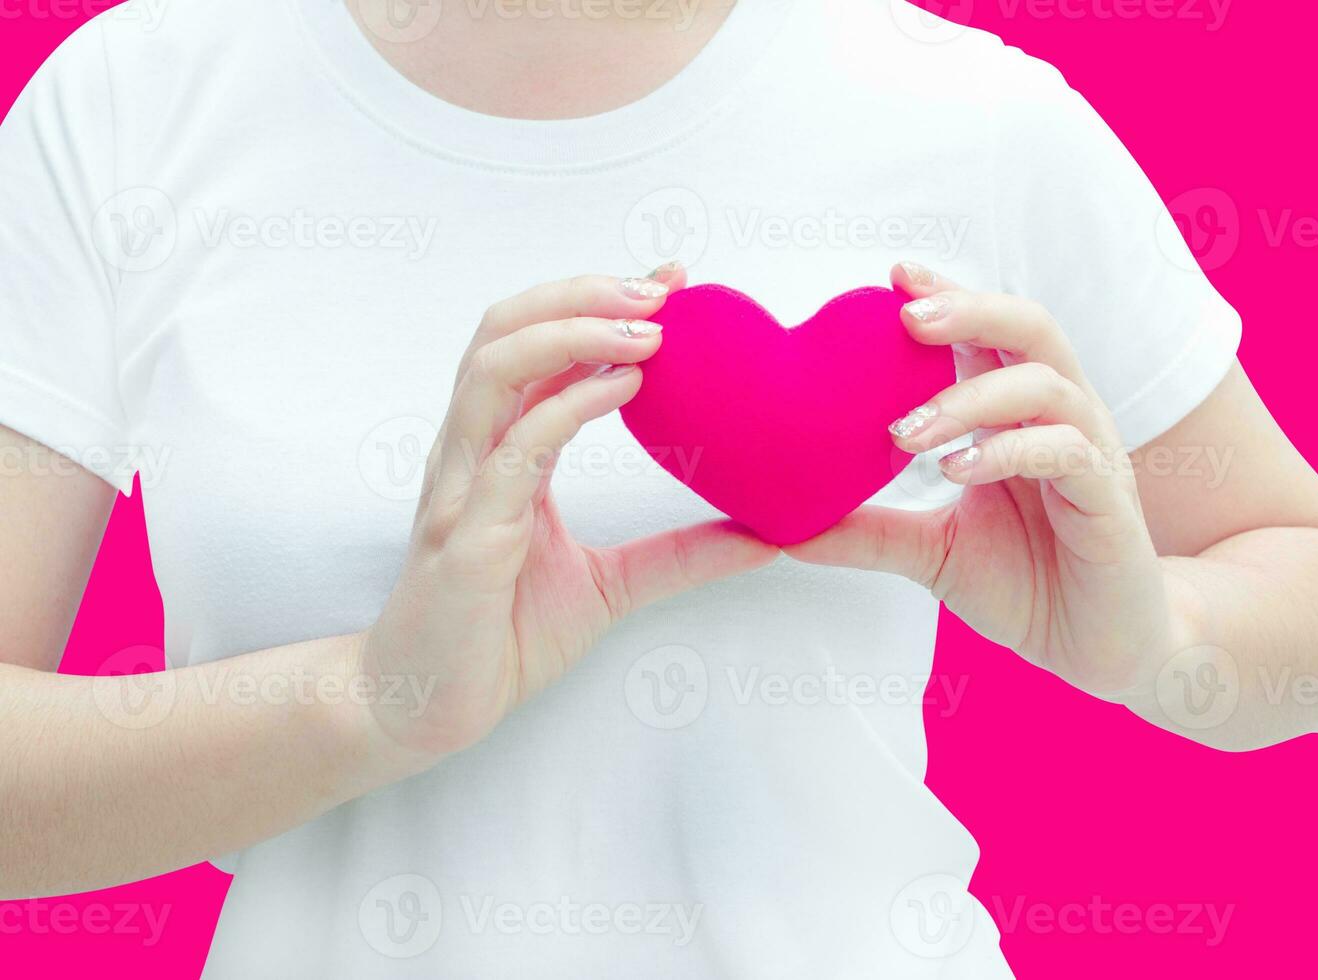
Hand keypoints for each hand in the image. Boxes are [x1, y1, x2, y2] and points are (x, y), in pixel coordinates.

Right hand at [360, 266, 777, 758]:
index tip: (673, 280)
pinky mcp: (466, 540)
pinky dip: (567, 408)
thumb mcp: (610, 587)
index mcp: (499, 452)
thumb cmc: (501, 637)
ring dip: (572, 333)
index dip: (596, 301)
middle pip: (503, 330)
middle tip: (662, 288)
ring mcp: (461, 491)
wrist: (429, 706)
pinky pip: (512, 455)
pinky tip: (625, 389)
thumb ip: (677, 555)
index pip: (537, 347)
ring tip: (648, 329)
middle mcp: (472, 455)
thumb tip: (763, 539)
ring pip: (494, 371)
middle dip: (580, 293)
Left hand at [788, 262, 1172, 699]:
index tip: (893, 278)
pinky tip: (957, 470)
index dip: (949, 297)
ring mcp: (1092, 455)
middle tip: (906, 317)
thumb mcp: (932, 554)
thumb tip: (786, 530)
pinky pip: (1067, 451)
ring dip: (970, 398)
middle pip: (1031, 328)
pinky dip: (1008, 451)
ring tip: (905, 433)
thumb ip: (870, 533)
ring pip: (1046, 384)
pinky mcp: (1110, 500)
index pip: (988, 335)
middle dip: (970, 310)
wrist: (1100, 649)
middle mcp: (1061, 420)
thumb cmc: (1028, 585)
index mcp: (1019, 417)